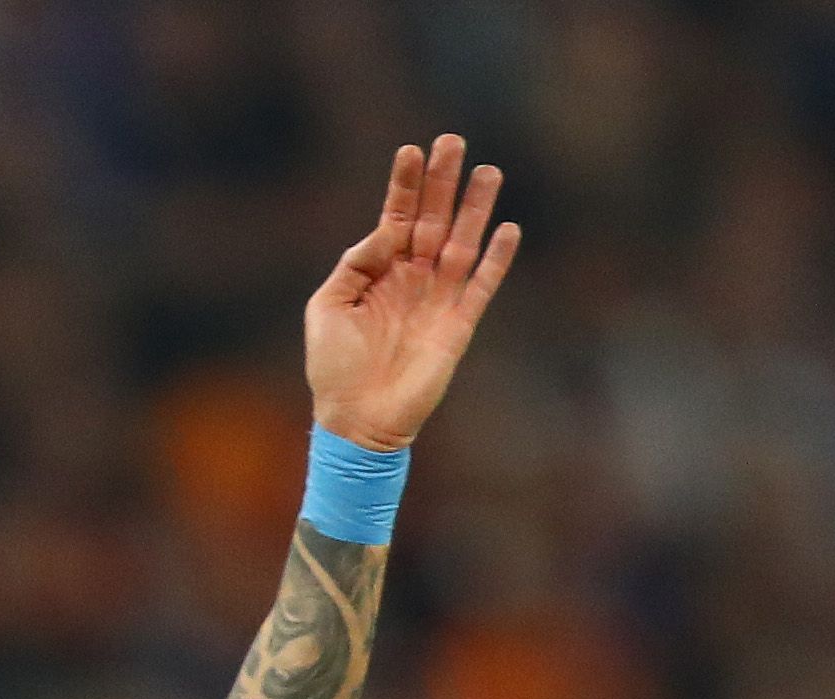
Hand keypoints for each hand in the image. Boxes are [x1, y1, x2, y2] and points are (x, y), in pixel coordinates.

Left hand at [304, 135, 517, 451]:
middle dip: (442, 182)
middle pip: (433, 220)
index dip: (405, 186)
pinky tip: (508, 229)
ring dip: (475, 209)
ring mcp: (436, 300)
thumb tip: (386, 233)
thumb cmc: (333, 368)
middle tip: (453, 141)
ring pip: (462, 243)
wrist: (356, 421)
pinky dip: (496, 260)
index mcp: (378, 272)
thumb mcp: (326, 308)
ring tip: (487, 171)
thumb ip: (353, 265)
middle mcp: (411, 279)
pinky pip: (481, 287)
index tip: (412, 150)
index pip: (397, 218)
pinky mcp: (457, 326)